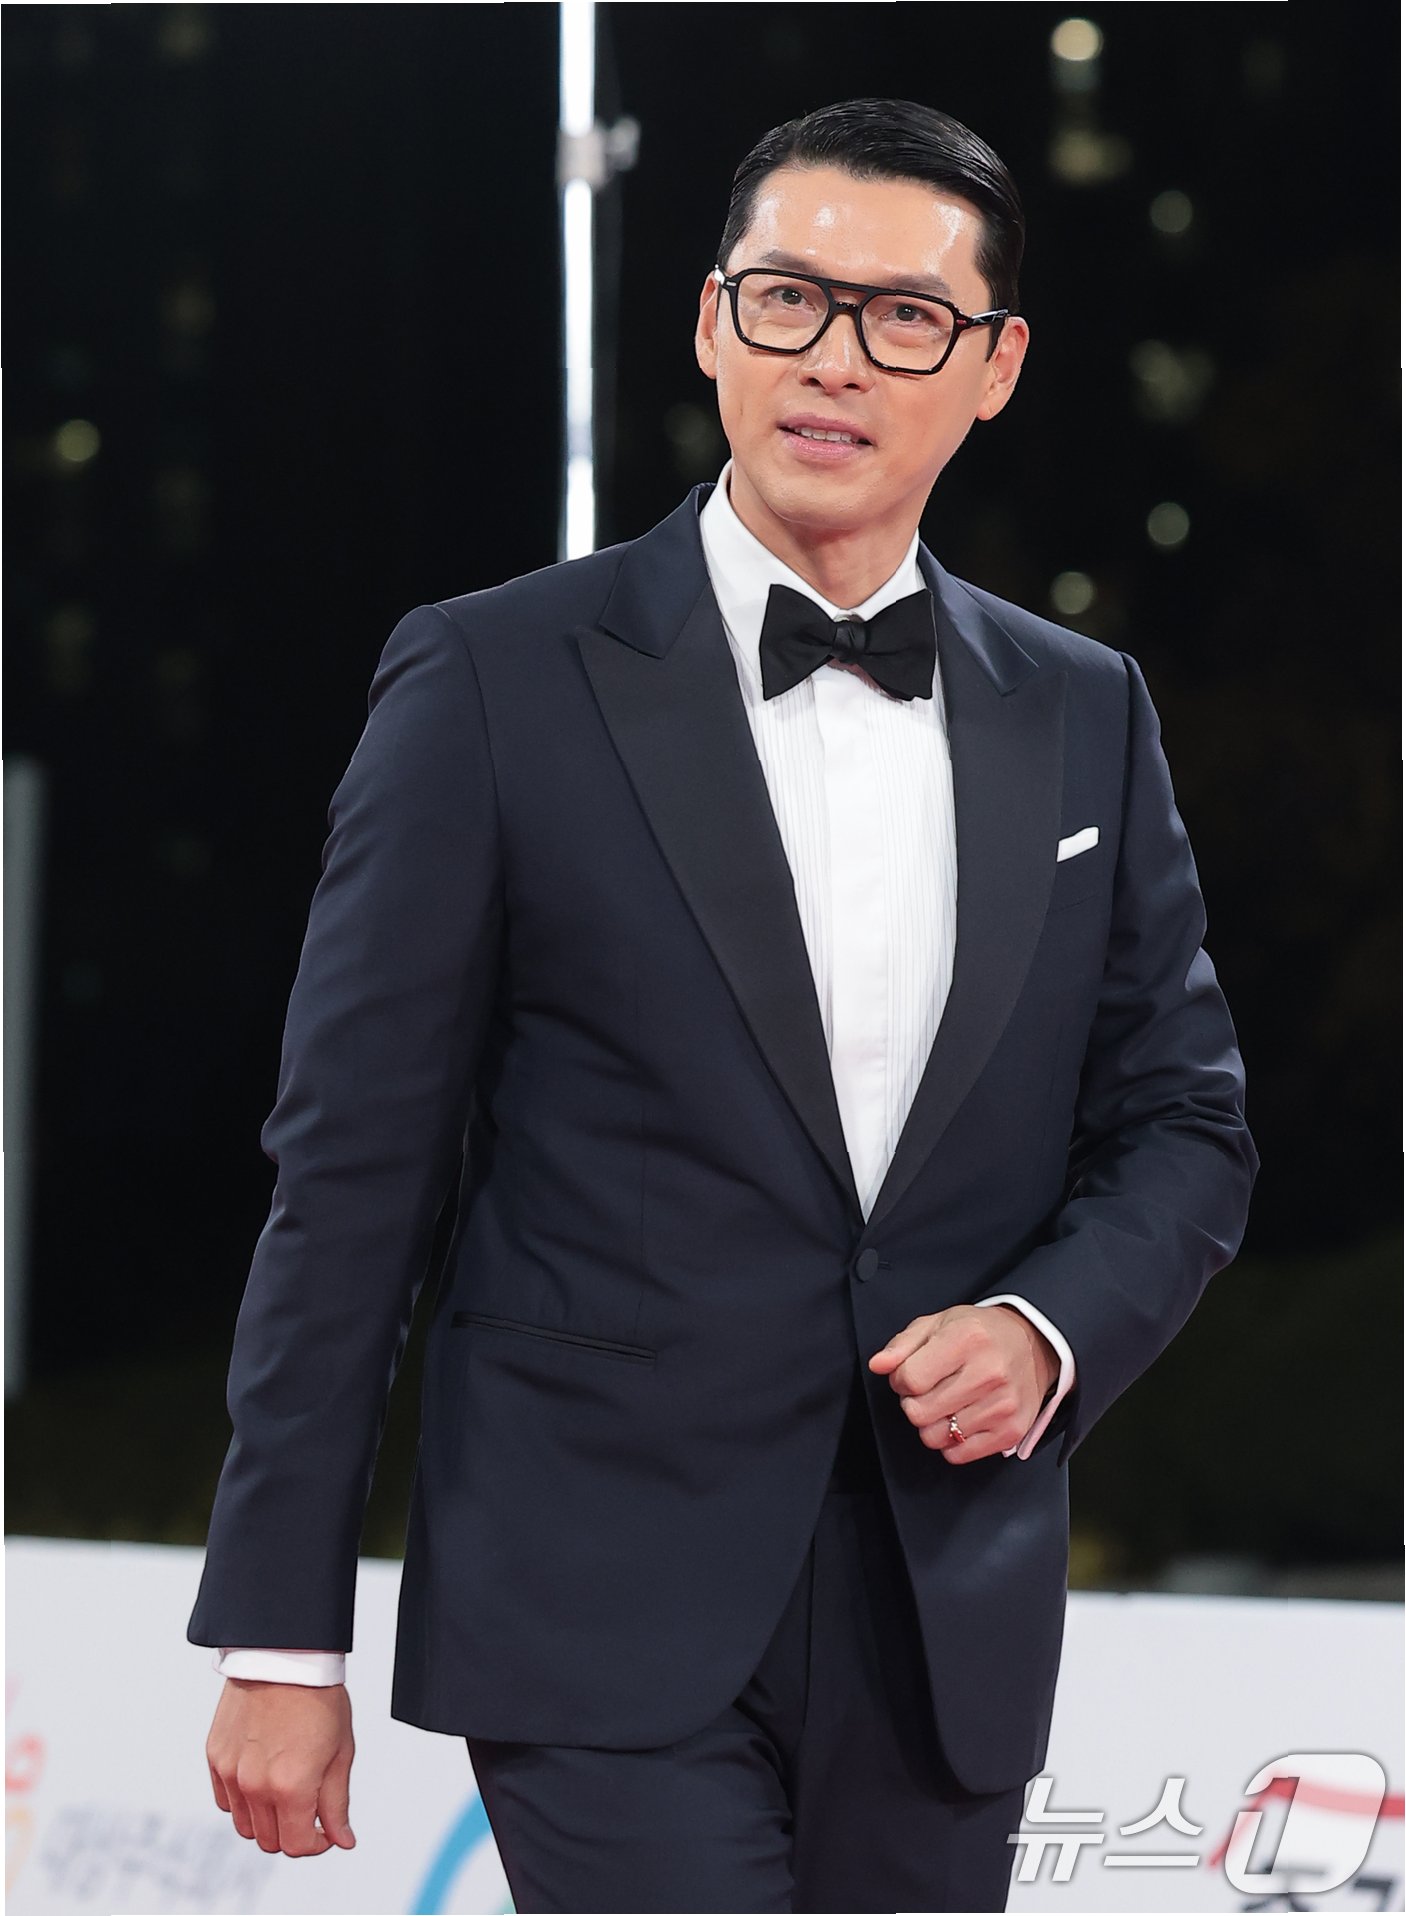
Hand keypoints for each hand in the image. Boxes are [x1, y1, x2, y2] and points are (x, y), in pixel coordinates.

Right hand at [206, 1678, 355, 1857]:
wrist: (285, 1657)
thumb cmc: (317, 1697)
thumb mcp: (341, 1752)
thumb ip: (337, 1804)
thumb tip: (342, 1839)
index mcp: (291, 1787)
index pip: (297, 1846)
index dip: (316, 1844)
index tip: (325, 1830)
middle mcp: (255, 1786)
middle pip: (269, 1842)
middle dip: (292, 1833)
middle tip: (308, 1811)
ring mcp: (230, 1772)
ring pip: (244, 1826)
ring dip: (266, 1820)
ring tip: (285, 1792)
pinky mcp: (215, 1757)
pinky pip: (225, 1800)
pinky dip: (242, 1801)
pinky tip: (262, 1779)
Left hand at [868, 1304, 1058, 1464]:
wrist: (1032, 1346)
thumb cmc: (980, 1334)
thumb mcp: (938, 1323)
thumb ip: (902, 1345)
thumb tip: (878, 1365)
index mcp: (967, 1339)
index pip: (909, 1379)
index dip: (900, 1380)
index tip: (911, 1374)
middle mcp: (988, 1373)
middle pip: (918, 1412)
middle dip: (913, 1403)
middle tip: (929, 1390)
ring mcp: (1002, 1406)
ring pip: (934, 1437)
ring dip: (932, 1423)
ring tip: (946, 1403)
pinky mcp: (1010, 1432)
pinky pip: (957, 1455)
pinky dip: (951, 1442)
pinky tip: (961, 1418)